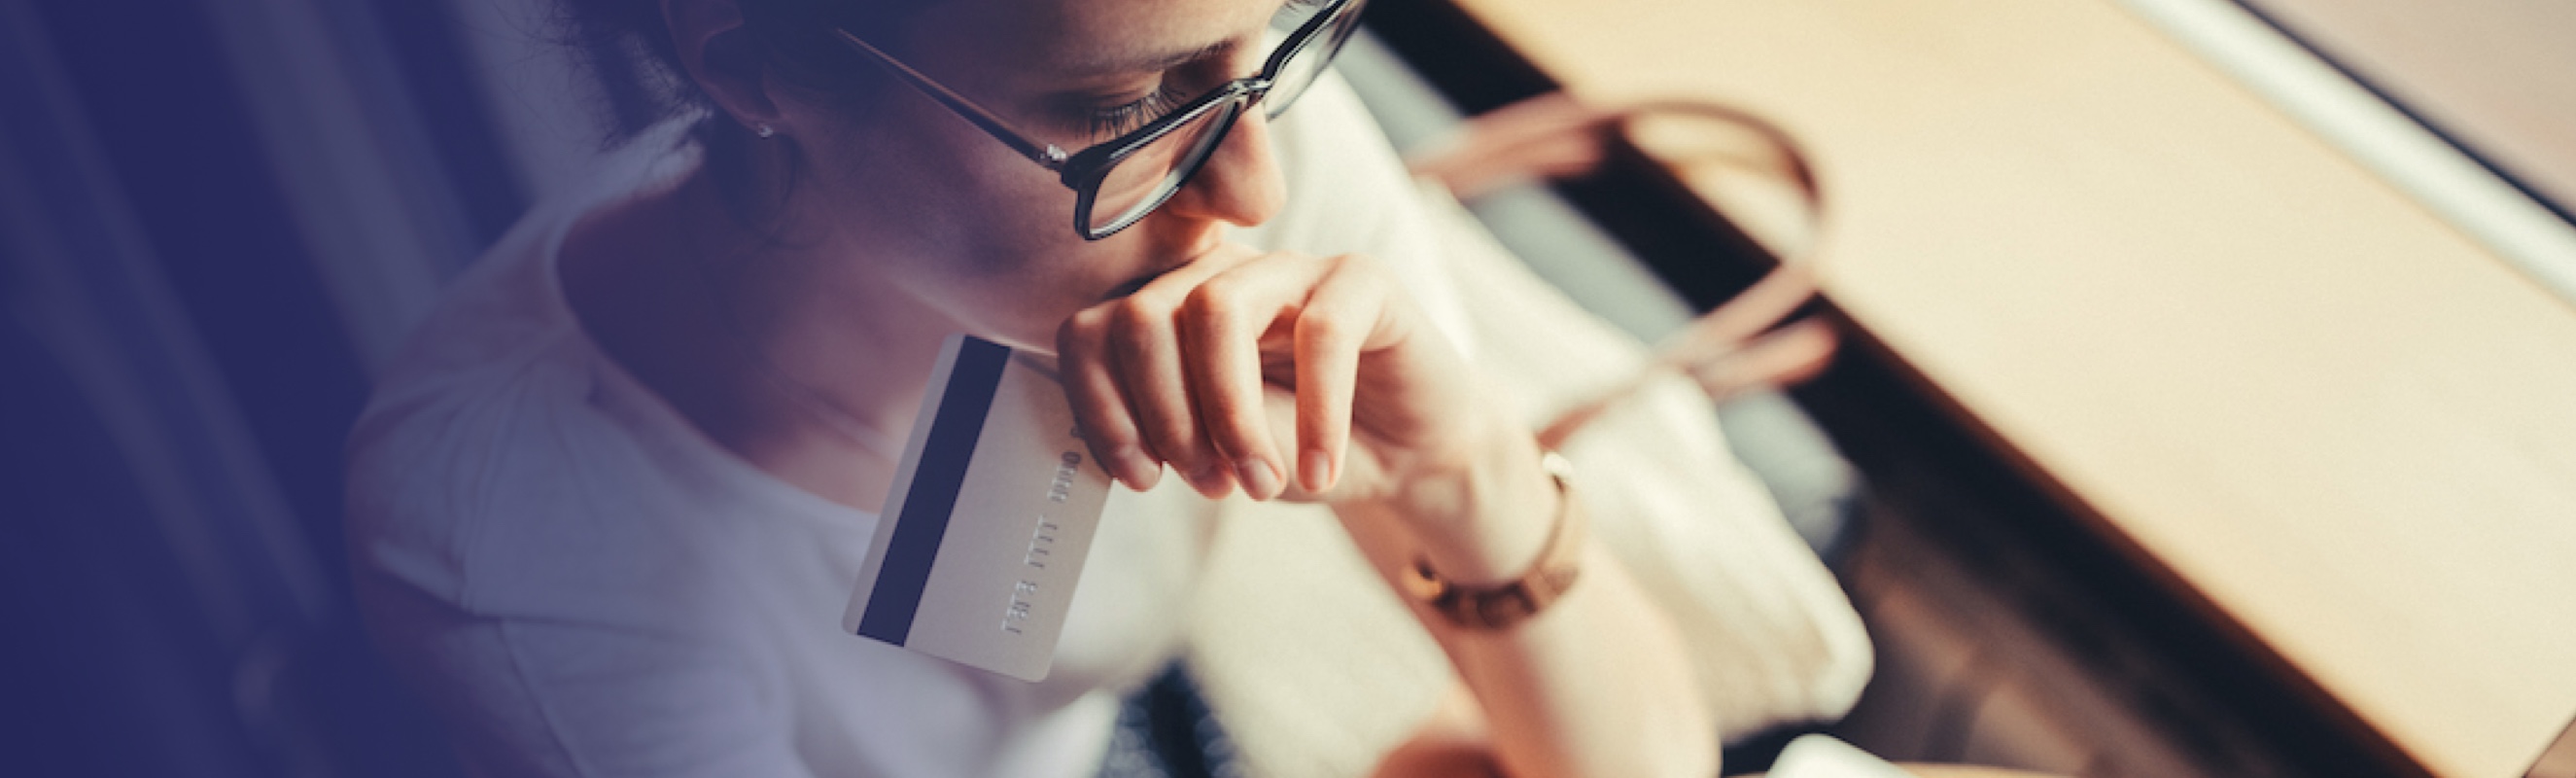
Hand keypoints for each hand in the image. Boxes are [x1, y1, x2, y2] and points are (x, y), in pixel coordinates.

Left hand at [1054, 244, 1488, 503]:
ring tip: (1261, 479)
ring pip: (1216, 308)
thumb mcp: (1223, 453)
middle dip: (1166, 417)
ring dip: (1230, 413)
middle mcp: (1220, 276)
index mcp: (1170, 312)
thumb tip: (1128, 439)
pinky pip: (1320, 332)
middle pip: (1142, 316)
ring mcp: (1288, 267)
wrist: (1410, 453)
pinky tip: (1320, 468)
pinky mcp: (1361, 278)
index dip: (1101, 407)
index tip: (1141, 476)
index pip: (1092, 331)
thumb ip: (1174, 431)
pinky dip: (1316, 415)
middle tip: (1210, 483)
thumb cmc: (1307, 446)